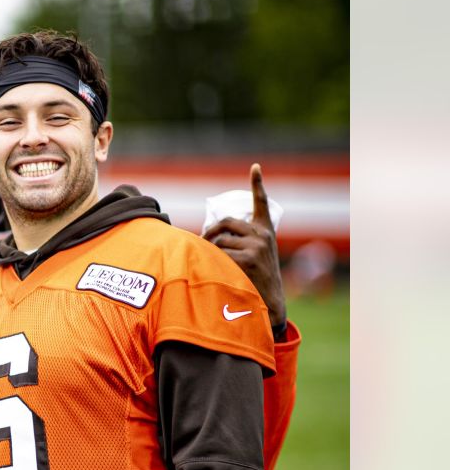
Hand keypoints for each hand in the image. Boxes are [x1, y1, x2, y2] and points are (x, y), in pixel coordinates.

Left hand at [203, 163, 285, 327]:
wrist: (268, 302)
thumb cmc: (256, 279)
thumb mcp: (255, 256)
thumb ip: (239, 242)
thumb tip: (208, 236)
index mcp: (265, 231)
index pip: (261, 202)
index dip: (257, 184)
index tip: (255, 167)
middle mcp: (262, 235)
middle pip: (225, 222)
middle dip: (210, 231)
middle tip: (202, 242)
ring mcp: (256, 246)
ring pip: (219, 239)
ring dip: (210, 250)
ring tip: (213, 263)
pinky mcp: (248, 258)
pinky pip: (218, 254)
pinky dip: (212, 261)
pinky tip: (218, 271)